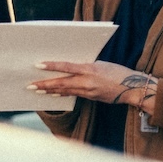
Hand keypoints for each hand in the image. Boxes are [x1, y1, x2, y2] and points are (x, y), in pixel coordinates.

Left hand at [30, 61, 155, 107]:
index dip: (51, 66)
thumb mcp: (101, 64)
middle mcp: (87, 81)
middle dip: (44, 84)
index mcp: (90, 68)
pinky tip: (53, 94)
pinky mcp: (91, 97)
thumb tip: (70, 68)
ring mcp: (88, 91)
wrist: (132, 88)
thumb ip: (85, 66)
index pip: (66, 66)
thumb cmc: (118, 72)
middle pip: (61, 82)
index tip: (38, 65)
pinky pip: (73, 95)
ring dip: (50, 90)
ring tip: (36, 90)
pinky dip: (62, 94)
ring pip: (65, 90)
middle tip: (30, 85)